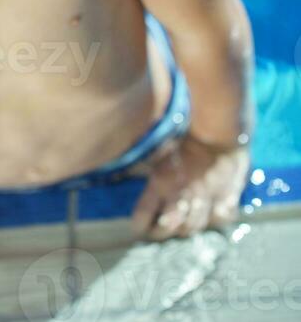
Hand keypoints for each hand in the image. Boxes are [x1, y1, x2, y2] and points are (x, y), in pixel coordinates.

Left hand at [130, 133, 250, 240]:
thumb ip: (147, 159)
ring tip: (182, 224)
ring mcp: (206, 198)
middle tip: (158, 230)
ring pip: (194, 227)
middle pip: (169, 228)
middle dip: (161, 232)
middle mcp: (182, 194)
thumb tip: (130, 162)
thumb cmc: (183, 130)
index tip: (137, 226)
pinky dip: (215, 218)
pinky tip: (210, 214)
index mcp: (161, 181)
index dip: (140, 223)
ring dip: (186, 227)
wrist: (218, 126)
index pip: (145, 214)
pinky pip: (221, 218)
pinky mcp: (227, 196)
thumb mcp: (159, 144)